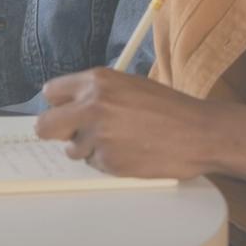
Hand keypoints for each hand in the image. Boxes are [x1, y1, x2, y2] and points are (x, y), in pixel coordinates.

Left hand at [34, 66, 216, 179]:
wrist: (200, 133)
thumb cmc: (169, 109)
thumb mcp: (128, 85)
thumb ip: (96, 94)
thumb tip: (69, 107)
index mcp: (96, 81)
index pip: (51, 93)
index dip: (58, 105)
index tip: (63, 112)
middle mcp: (92, 106)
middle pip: (45, 126)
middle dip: (56, 132)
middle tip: (74, 134)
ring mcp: (99, 136)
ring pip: (73, 149)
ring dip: (88, 149)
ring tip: (118, 142)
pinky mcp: (109, 162)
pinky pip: (95, 164)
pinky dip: (108, 162)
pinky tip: (131, 152)